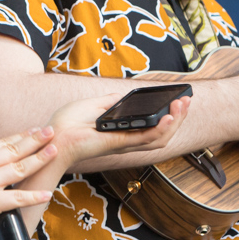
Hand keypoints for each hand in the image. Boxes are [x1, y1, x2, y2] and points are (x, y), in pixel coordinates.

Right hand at [0, 128, 58, 239]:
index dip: (21, 136)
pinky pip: (18, 197)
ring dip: (40, 159)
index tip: (34, 130)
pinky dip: (34, 196)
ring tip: (54, 152)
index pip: (1, 142)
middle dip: (35, 139)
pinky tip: (47, 193)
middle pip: (14, 150)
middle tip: (51, 131)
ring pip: (20, 168)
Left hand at [44, 94, 190, 168]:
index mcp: (122, 132)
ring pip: (159, 138)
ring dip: (174, 122)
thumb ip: (111, 102)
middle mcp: (126, 141)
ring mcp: (123, 143)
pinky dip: (160, 129)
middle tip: (185, 101)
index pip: (152, 128)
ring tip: (181, 106)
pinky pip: (145, 139)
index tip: (178, 100)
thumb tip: (124, 95)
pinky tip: (168, 117)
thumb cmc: (67, 124)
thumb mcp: (93, 106)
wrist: (53, 135)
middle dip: (177, 118)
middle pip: (161, 134)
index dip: (168, 117)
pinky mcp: (118, 144)